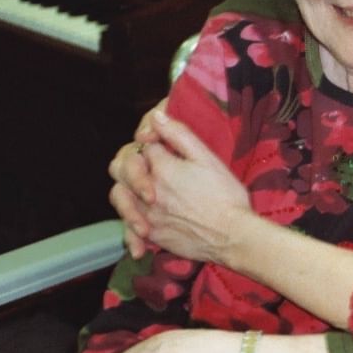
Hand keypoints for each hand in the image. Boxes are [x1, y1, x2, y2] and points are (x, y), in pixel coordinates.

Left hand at [137, 110, 252, 265]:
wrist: (232, 236)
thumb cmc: (225, 196)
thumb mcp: (207, 158)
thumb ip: (180, 135)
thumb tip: (157, 116)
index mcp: (162, 167)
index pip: (145, 145)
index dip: (154, 142)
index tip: (167, 147)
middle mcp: (148, 191)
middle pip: (122, 168)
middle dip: (132, 163)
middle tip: (149, 165)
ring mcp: (147, 215)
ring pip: (119, 197)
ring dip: (127, 190)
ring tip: (143, 192)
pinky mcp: (152, 235)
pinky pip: (129, 229)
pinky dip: (131, 226)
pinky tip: (142, 227)